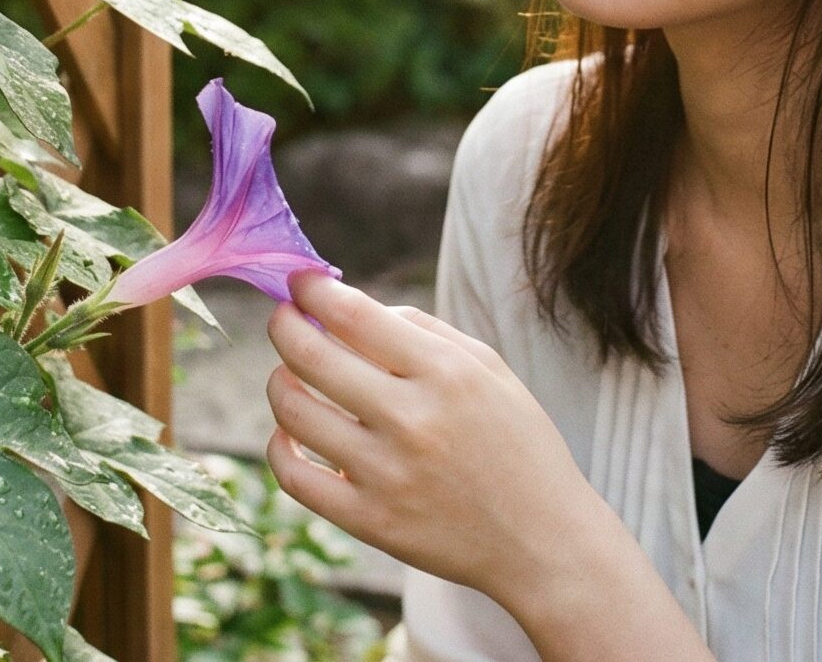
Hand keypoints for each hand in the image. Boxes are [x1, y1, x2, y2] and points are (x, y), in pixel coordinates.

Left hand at [263, 267, 600, 603]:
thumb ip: (421, 330)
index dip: (313, 290)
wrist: (542, 540)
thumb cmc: (516, 441)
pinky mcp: (370, 522)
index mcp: (445, 372)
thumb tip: (351, 309)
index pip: (353, 314)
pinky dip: (279, 446)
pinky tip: (289, 432)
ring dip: (279, 381)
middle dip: (284, 325)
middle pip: (311, 357)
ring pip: (295, 413)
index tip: (300, 281)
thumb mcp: (487, 366)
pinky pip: (296, 478)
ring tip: (288, 374)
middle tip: (283, 317)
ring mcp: (387, 475)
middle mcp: (412, 419)